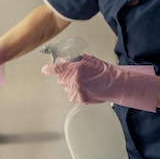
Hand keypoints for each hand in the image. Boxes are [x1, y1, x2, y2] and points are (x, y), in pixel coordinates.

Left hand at [41, 54, 157, 111]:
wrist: (114, 83)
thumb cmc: (103, 71)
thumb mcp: (88, 59)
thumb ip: (74, 59)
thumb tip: (64, 60)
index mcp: (74, 68)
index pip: (56, 68)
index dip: (49, 68)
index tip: (45, 69)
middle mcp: (73, 80)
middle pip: (61, 78)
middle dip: (66, 75)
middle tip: (77, 74)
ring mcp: (76, 91)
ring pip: (66, 87)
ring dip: (72, 84)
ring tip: (85, 82)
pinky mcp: (79, 99)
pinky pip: (72, 95)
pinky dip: (76, 92)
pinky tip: (86, 88)